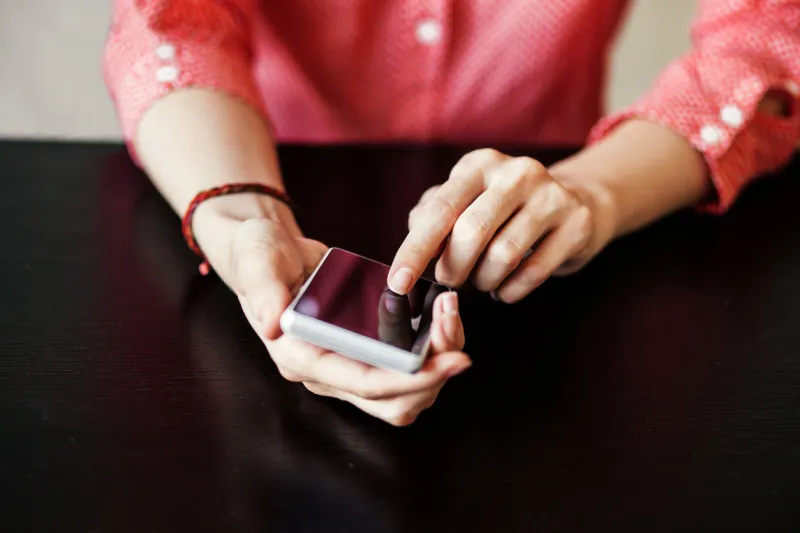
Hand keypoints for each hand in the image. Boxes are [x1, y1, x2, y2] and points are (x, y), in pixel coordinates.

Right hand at [213, 217, 469, 426]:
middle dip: (433, 378)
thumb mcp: (257, 258)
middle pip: (391, 402)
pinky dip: (431, 350)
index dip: (409, 378)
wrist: (273, 253)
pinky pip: (405, 369)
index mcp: (300, 356)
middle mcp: (326, 372)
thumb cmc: (261, 255)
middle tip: (458, 338)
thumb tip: (273, 323)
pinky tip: (442, 315)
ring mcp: (347, 365)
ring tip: (451, 319)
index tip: (450, 362)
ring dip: (436, 367)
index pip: (362, 383)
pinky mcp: (365, 353)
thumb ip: (262, 289)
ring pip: (404, 395)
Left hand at [389, 148, 610, 302]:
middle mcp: (516, 173)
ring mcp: (551, 196)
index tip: (398, 283)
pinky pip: (533, 272)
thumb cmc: (505, 208)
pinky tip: (505, 289)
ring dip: (484, 281)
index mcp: (479, 165)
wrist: (577, 201)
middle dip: (453, 269)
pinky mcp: (577, 223)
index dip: (415, 249)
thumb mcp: (466, 201)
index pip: (440, 209)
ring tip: (482, 282)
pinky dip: (510, 291)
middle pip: (472, 232)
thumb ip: (432, 216)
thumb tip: (412, 239)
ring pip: (503, 255)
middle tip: (451, 282)